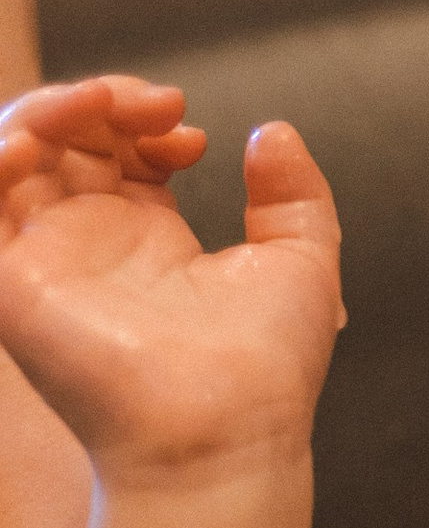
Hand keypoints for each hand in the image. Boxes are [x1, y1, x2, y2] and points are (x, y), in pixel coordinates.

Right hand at [0, 106, 343, 473]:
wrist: (228, 428)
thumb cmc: (268, 365)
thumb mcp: (301, 259)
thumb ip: (294, 193)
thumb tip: (273, 132)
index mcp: (147, 239)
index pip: (115, 149)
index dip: (144, 118)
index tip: (193, 135)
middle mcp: (89, 245)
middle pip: (63, 139)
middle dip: (103, 99)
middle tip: (160, 105)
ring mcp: (46, 260)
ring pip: (11, 155)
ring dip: (49, 108)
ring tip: (102, 102)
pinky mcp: (12, 282)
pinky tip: (33, 143)